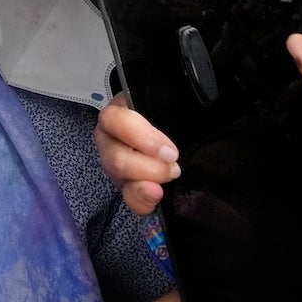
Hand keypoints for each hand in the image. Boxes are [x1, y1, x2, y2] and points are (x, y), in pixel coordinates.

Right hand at [96, 93, 180, 215]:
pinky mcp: (124, 181)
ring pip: (118, 176)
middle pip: (115, 156)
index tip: (170, 152)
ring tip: (168, 180)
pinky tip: (156, 198)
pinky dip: (141, 201)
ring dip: (145, 184)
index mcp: (120, 109)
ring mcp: (114, 159)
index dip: (142, 139)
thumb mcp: (169, 101)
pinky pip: (126, 196)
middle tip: (174, 167)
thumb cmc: (170, 110)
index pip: (116, 121)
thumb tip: (190, 100)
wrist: (176, 123)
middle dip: (148, 167)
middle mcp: (110, 135)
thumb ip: (173, 102)